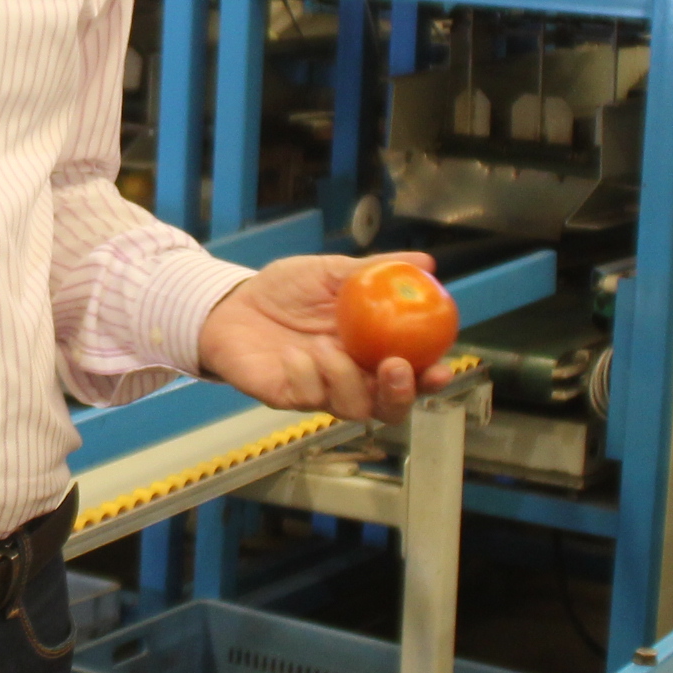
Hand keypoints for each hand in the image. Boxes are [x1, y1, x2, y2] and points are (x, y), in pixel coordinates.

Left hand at [196, 254, 458, 425]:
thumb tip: (427, 263)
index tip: (443, 369)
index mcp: (369, 351)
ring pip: (352, 409)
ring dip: (346, 380)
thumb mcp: (332, 272)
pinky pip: (307, 397)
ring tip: (327, 347)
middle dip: (400, 394)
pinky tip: (291, 353)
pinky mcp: (287, 397)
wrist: (229, 302)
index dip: (431, 379)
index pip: (411, 375)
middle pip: (389, 408)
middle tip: (396, 367)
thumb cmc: (284, 290)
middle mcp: (351, 378)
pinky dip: (304, 375)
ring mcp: (320, 392)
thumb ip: (375, 270)